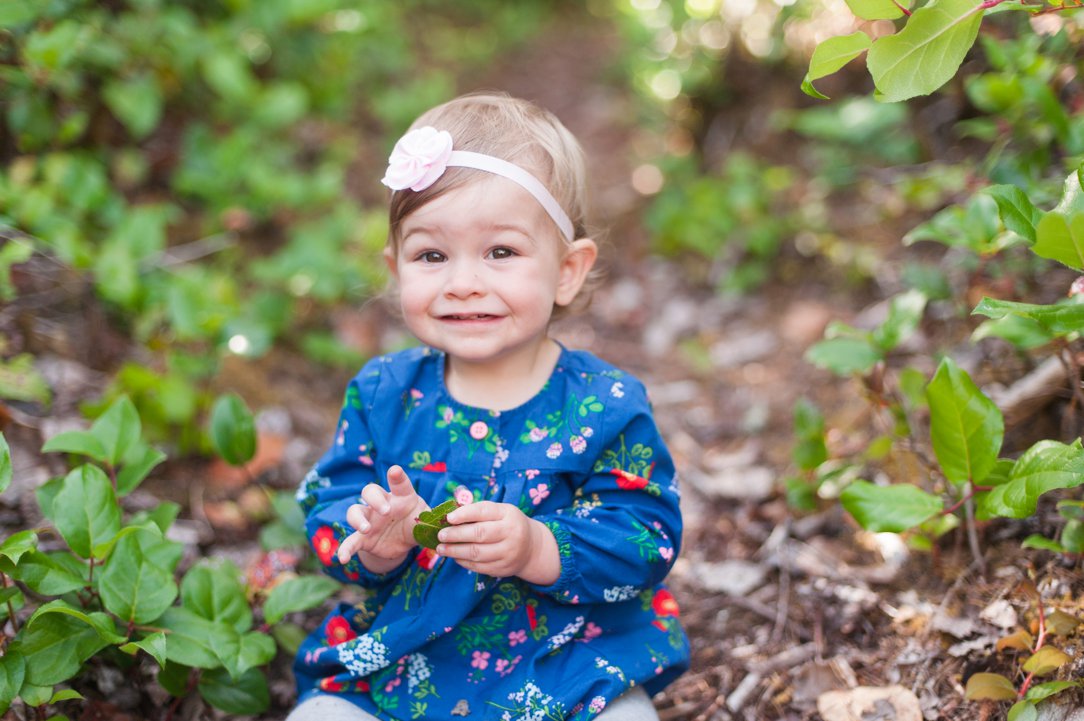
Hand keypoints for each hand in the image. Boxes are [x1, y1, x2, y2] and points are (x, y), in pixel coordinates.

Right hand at [337, 465, 427, 571]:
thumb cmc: (416, 523)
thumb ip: (435, 520)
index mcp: (401, 496)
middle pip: (370, 491)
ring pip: (355, 511)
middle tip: (386, 511)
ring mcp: (370, 520)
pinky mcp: (363, 538)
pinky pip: (350, 541)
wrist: (403, 542)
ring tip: (365, 529)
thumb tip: (451, 522)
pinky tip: (341, 558)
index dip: (397, 477)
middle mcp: (382, 504)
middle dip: (376, 499)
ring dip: (358, 519)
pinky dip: (345, 549)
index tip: (395, 471)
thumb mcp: (426, 521)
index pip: (399, 483)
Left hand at [436, 502, 559, 584]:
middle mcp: (511, 533)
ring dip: (455, 551)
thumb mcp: (500, 512)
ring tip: (441, 549)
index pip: (484, 511)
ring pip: (477, 553)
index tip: (448, 518)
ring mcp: (508, 553)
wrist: (532, 548)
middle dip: (456, 535)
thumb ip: (478, 511)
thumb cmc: (508, 524)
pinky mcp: (503, 569)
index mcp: (508, 514)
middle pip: (479, 534)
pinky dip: (463, 562)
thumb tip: (449, 516)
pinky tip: (454, 557)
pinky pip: (479, 566)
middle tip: (440, 535)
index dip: (464, 514)